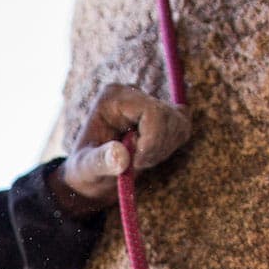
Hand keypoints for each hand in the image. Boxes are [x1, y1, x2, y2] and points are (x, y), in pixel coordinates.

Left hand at [49, 83, 190, 216]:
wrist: (91, 174)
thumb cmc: (86, 169)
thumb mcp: (87, 169)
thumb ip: (101, 161)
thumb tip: (121, 155)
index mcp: (112, 98)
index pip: (152, 110)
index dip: (152, 140)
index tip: (136, 162)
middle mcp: (131, 93)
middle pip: (168, 117)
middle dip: (157, 147)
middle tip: (136, 164)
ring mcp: (146, 101)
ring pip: (178, 123)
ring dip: (163, 149)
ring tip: (139, 160)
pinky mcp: (159, 114)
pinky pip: (182, 126)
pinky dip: (172, 145)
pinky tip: (151, 153)